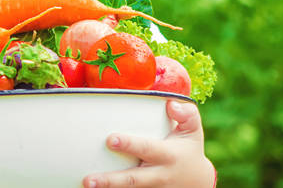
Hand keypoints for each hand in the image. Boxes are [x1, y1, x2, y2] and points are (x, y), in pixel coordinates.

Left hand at [82, 100, 215, 186]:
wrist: (197, 182)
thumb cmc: (188, 150)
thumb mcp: (193, 132)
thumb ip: (187, 115)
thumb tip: (172, 103)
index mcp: (167, 156)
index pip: (146, 148)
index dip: (129, 145)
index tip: (110, 139)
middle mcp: (158, 175)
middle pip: (133, 179)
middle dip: (111, 180)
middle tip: (89, 180)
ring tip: (85, 186)